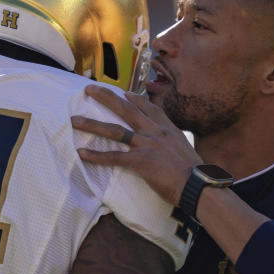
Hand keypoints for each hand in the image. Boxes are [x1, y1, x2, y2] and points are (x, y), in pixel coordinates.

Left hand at [71, 84, 200, 205]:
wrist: (199, 185)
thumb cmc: (195, 174)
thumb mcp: (185, 150)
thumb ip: (173, 143)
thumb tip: (170, 146)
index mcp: (168, 129)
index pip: (149, 108)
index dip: (136, 99)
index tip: (124, 93)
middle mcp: (156, 132)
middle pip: (127, 109)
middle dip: (106, 97)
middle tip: (88, 89)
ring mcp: (147, 144)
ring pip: (115, 130)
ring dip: (92, 124)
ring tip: (74, 120)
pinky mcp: (141, 161)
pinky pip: (114, 157)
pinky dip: (96, 156)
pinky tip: (82, 154)